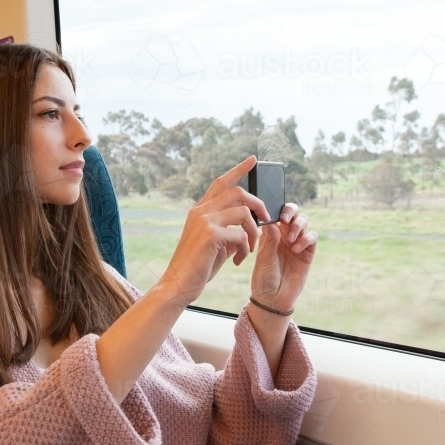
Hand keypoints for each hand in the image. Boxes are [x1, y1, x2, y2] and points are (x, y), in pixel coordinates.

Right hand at [160, 156, 269, 305]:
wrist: (178, 285)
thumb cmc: (197, 266)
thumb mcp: (215, 243)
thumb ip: (229, 229)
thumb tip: (250, 224)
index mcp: (200, 210)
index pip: (221, 182)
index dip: (238, 169)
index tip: (253, 160)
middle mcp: (200, 211)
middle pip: (238, 192)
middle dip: (258, 204)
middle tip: (266, 220)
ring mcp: (204, 221)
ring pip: (243, 213)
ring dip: (253, 231)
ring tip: (250, 248)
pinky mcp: (209, 235)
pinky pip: (240, 235)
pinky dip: (246, 248)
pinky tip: (239, 260)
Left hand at [250, 202, 317, 312]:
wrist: (273, 298)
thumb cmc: (264, 278)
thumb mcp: (263, 258)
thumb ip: (270, 240)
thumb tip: (273, 222)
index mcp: (271, 233)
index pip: (277, 213)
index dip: (279, 209)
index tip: (275, 214)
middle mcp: (285, 235)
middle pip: (294, 213)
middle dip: (291, 212)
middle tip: (285, 220)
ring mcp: (297, 242)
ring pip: (303, 222)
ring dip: (298, 226)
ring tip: (290, 240)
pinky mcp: (308, 253)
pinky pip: (312, 237)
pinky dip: (306, 239)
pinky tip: (296, 249)